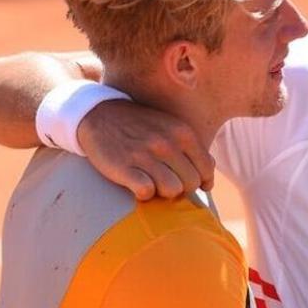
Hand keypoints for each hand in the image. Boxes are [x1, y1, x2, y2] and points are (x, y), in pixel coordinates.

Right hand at [78, 100, 215, 199]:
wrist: (98, 114)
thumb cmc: (140, 126)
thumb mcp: (170, 127)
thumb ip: (191, 149)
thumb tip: (209, 180)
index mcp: (182, 132)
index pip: (206, 168)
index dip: (201, 181)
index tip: (190, 183)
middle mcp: (166, 143)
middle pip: (190, 183)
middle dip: (181, 187)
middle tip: (166, 181)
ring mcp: (145, 155)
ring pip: (172, 190)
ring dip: (162, 192)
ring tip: (152, 182)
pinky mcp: (124, 167)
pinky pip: (146, 192)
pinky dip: (143, 193)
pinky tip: (136, 184)